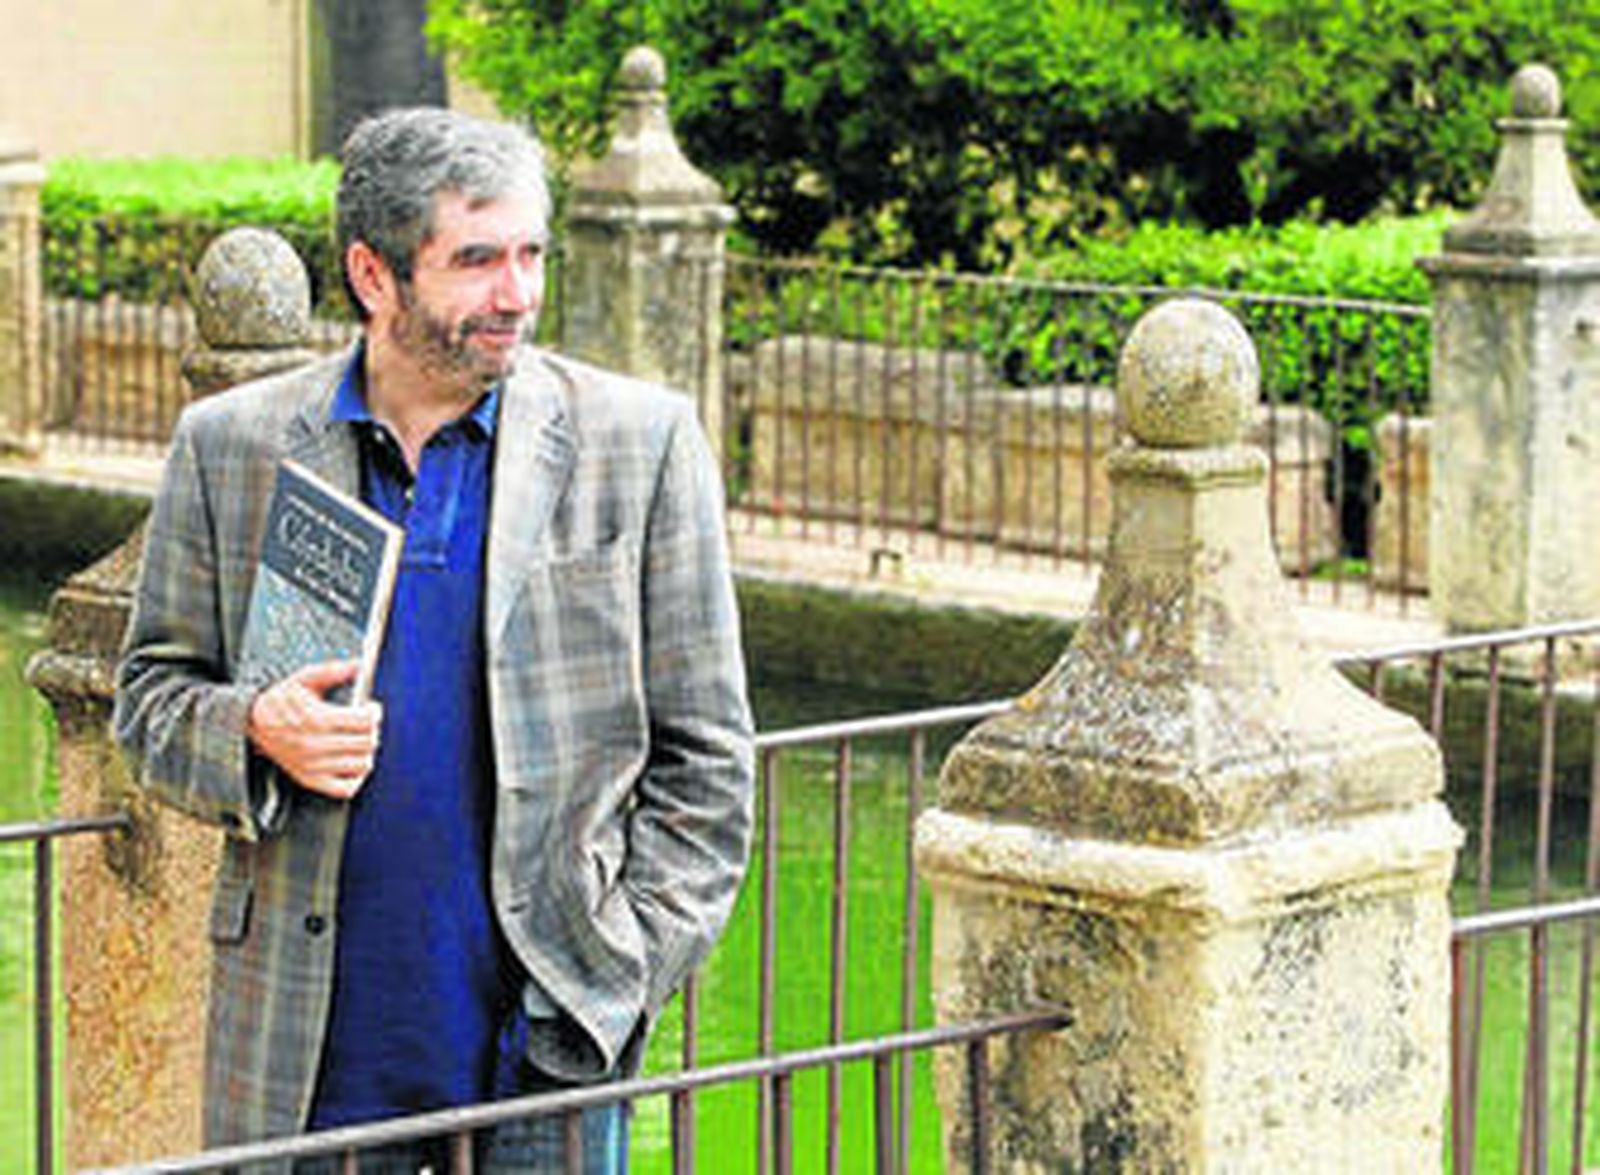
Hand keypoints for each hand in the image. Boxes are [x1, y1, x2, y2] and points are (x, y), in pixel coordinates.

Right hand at [247, 661, 381, 799]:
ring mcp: (313, 766)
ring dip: (367, 751)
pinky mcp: (310, 779)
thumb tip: (357, 666)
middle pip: (367, 742)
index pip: (364, 721)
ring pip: (362, 764)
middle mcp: (315, 745)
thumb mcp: (303, 678)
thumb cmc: (280, 700)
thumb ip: (332, 671)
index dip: (374, 713)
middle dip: (372, 730)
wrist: (251, 722)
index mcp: (316, 719)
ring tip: (360, 741)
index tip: (372, 708)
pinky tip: (353, 763)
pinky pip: (345, 788)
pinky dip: (356, 778)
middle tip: (366, 724)